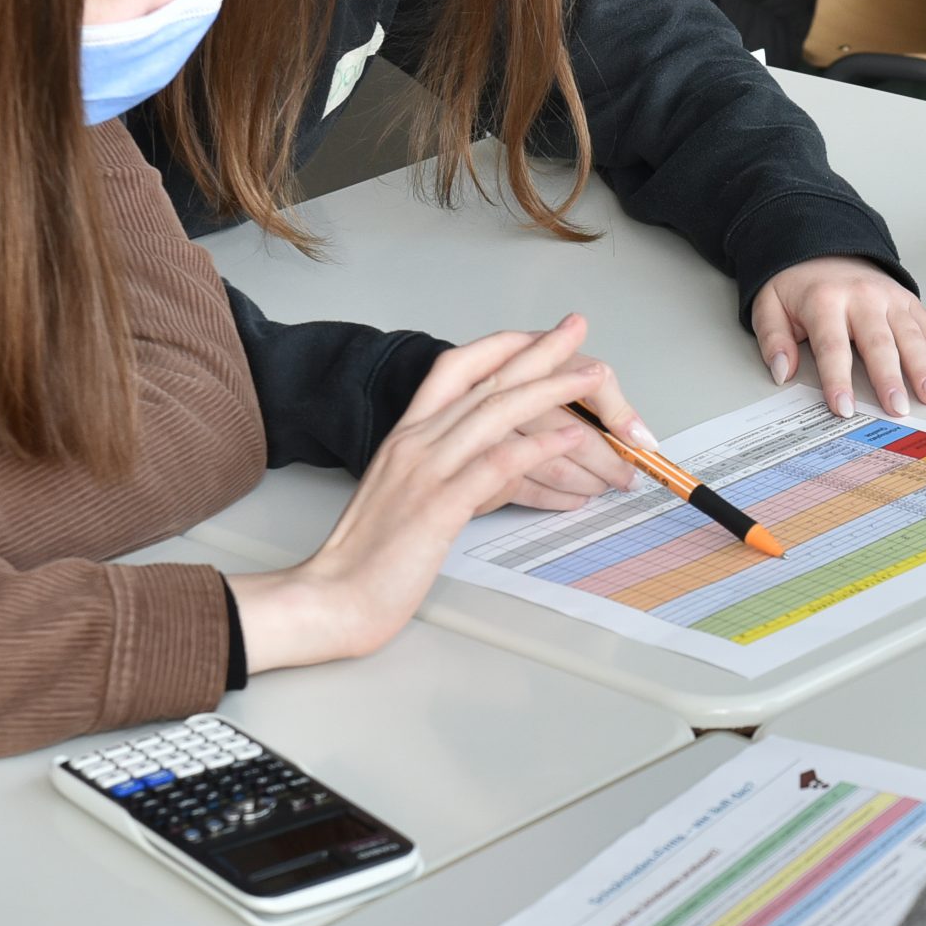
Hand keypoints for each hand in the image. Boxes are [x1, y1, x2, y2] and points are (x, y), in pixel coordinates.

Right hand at [229, 320, 612, 670]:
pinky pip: (496, 464)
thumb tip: (492, 468)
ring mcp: (426, 471)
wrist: (332, 598)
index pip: (452, 369)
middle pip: (487, 382)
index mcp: (404, 438)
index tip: (538, 332)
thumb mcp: (405, 498)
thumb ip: (442, 472)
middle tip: (577, 328)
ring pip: (497, 412)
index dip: (499, 346)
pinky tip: (570, 438)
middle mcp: (415, 443)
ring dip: (551, 389)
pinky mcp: (438, 507)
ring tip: (592, 376)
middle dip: (539, 352)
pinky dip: (538, 446)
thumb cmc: (368, 559)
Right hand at [493, 351, 657, 511]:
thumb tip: (641, 439)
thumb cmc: (538, 369)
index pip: (589, 426)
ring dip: (584, 485)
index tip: (636, 460)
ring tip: (602, 485)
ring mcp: (496, 435)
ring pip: (552, 471)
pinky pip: (523, 490)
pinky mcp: (484, 459)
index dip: (615, 451)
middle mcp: (517, 408)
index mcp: (544, 382)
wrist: (485, 368)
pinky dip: (555, 499)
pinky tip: (574, 498)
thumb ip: (612, 403)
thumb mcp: (578, 368)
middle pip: (573, 448)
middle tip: (625, 479)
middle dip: (607, 470)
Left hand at [751, 257, 925, 419]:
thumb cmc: (799, 286)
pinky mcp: (906, 299)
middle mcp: (861, 296)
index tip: (844, 408)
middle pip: (878, 343)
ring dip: (922, 368)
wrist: (823, 247)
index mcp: (824, 300)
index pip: (832, 346)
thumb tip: (783, 371)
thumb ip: (774, 339)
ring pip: (910, 335)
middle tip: (897, 408)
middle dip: (889, 378)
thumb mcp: (769, 305)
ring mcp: (888, 296)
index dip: (838, 379)